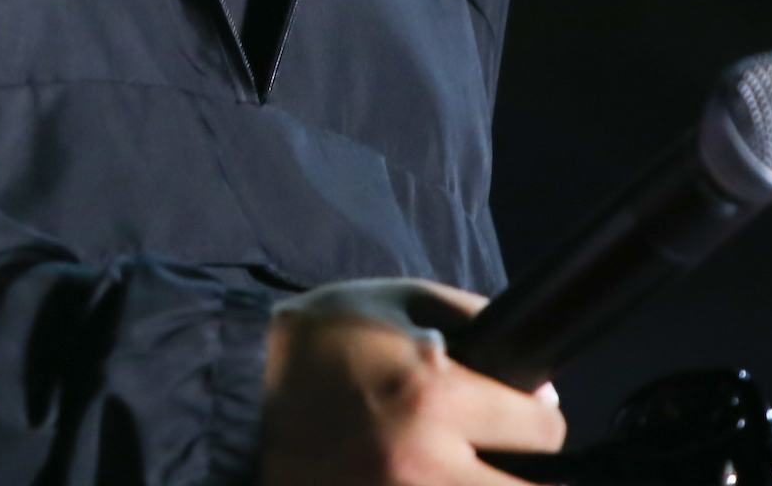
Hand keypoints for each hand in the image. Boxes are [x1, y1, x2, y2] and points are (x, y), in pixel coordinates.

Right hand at [260, 278, 565, 484]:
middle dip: (527, 474)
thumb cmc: (312, 342)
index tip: (526, 418)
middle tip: (506, 460)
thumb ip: (472, 321)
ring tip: (459, 469)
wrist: (229, 395)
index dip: (539, 420)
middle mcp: (423, 463)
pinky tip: (422, 478)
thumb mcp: (394, 303)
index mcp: (433, 394)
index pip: (543, 430)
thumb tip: (540, 380)